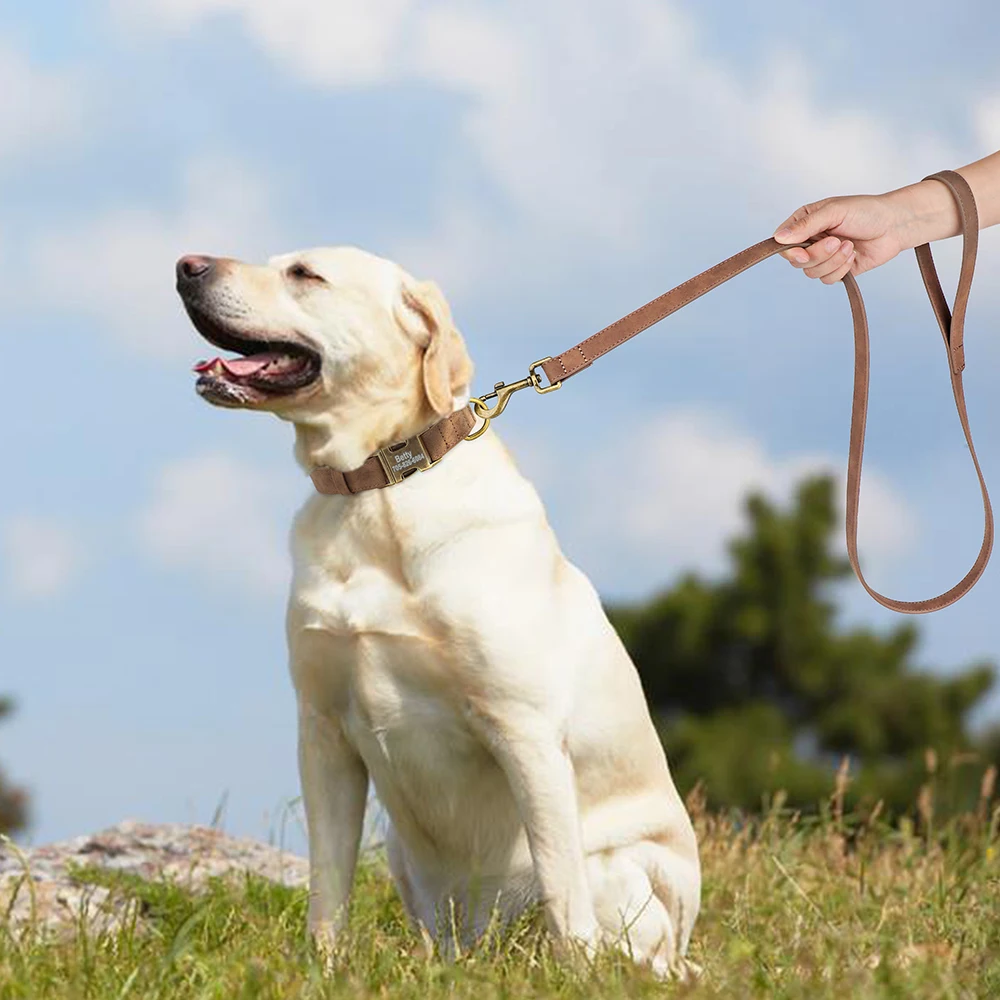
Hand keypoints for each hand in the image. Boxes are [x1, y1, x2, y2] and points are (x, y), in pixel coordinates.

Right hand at [772, 193, 912, 283]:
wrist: (895, 225)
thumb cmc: (867, 211)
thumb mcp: (834, 212)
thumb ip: (806, 225)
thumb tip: (779, 238)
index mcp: (806, 222)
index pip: (783, 242)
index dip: (790, 251)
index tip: (803, 252)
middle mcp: (811, 240)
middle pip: (797, 261)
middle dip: (818, 255)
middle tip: (836, 241)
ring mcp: (823, 257)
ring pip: (812, 272)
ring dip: (833, 261)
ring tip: (850, 246)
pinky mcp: (837, 270)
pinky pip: (828, 279)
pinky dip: (841, 269)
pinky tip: (853, 255)